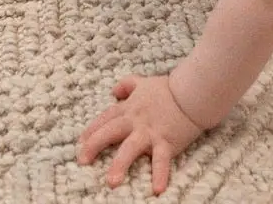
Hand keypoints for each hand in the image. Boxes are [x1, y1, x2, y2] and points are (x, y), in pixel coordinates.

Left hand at [77, 74, 206, 195]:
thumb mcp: (144, 82)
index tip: (81, 142)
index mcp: (130, 108)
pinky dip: (159, 175)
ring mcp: (150, 133)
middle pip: (110, 132)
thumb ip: (127, 85)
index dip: (92, 130)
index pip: (106, 118)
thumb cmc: (168, 88)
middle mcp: (136, 121)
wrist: (191, 93)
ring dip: (120, 164)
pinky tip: (156, 190)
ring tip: (112, 182)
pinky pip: (161, 160)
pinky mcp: (166, 142)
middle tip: (82, 161)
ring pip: (130, 148)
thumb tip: (114, 90)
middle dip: (94, 146)